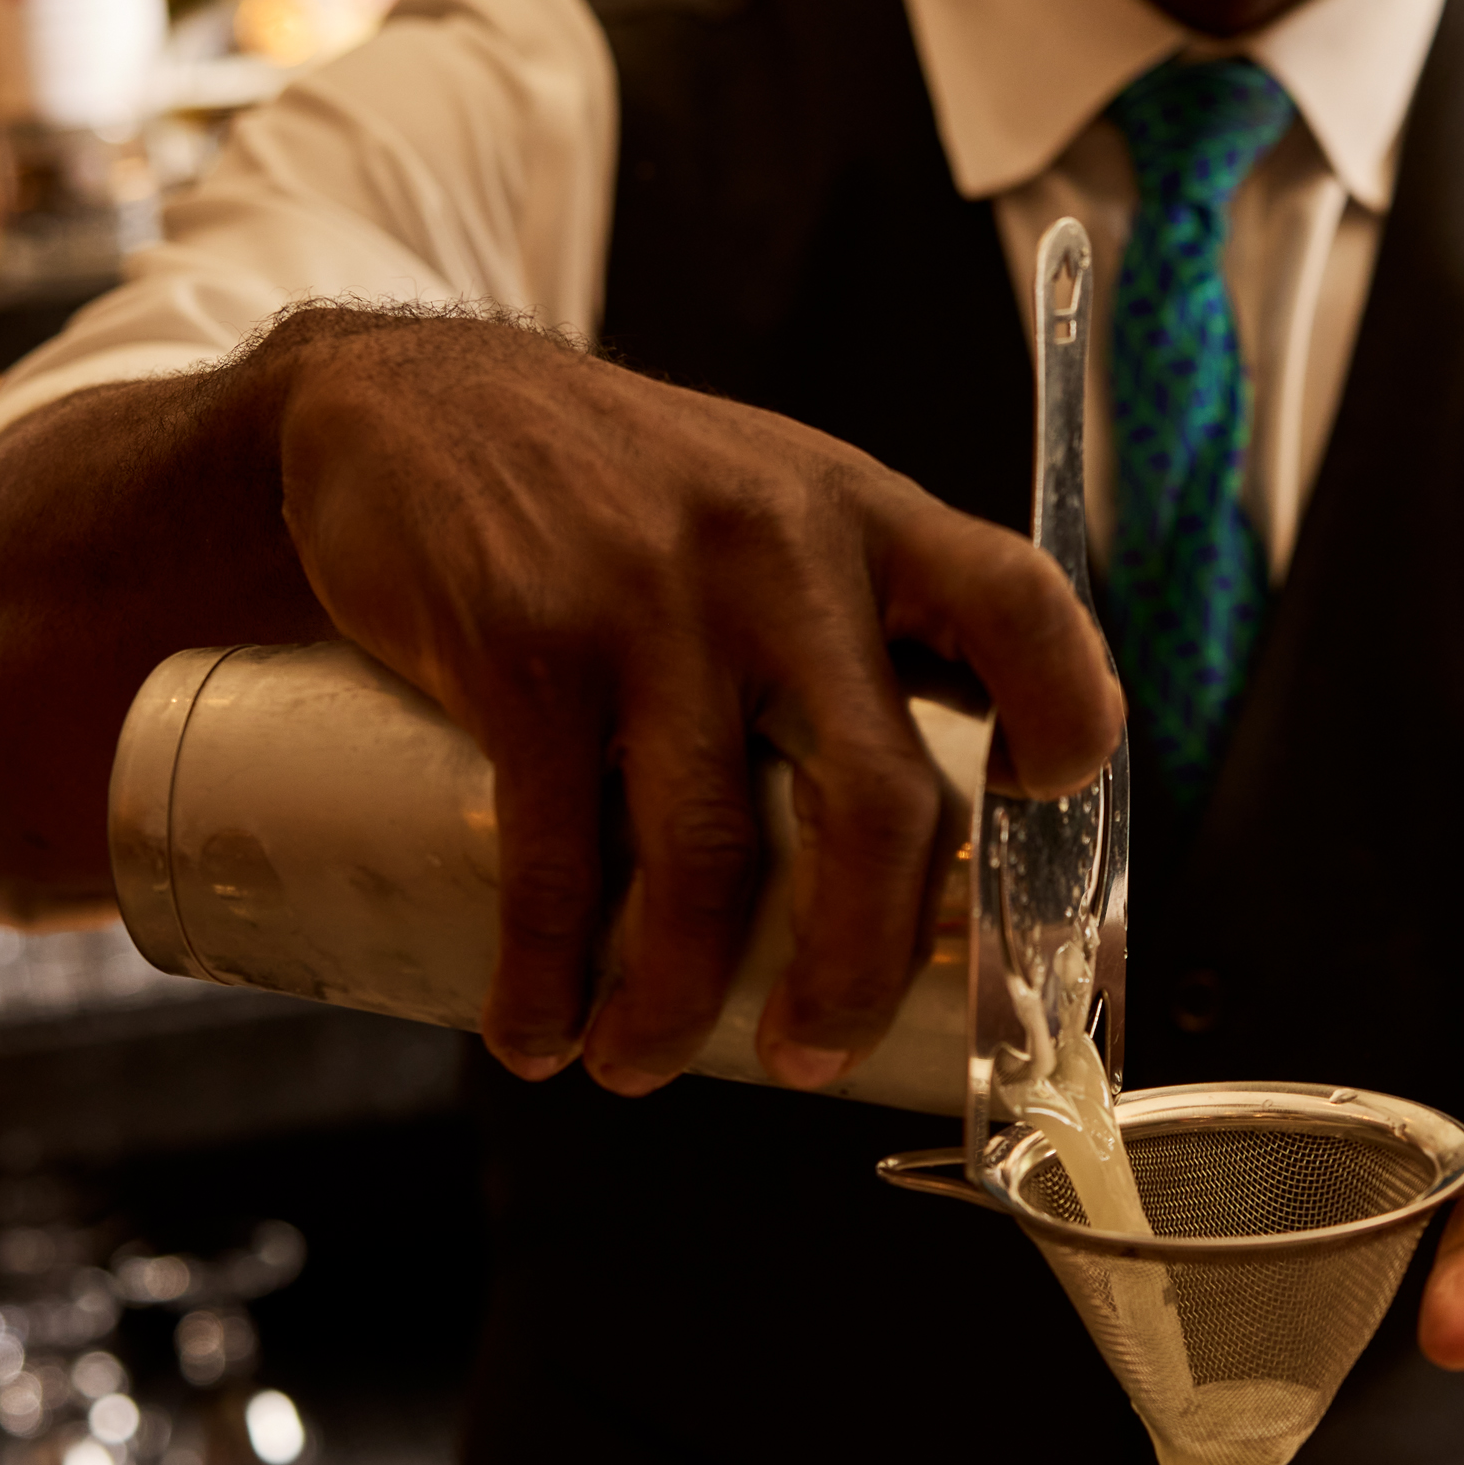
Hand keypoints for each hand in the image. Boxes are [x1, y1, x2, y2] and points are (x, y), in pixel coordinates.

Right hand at [273, 314, 1122, 1090]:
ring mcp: (650, 601)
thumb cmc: (611, 486)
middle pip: (879, 800)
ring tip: (639, 1063)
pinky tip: (537, 1027)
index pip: (1020, 609)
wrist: (397, 401)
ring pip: (710, 857)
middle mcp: (779, 555)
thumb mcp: (770, 503)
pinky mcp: (525, 648)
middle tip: (810, 1055)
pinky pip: (553, 855)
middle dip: (856, 966)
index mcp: (865, 518)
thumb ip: (860, 616)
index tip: (1037, 821)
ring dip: (675, 1000)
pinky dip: (544, 973)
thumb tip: (955, 801)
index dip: (1066, 722)